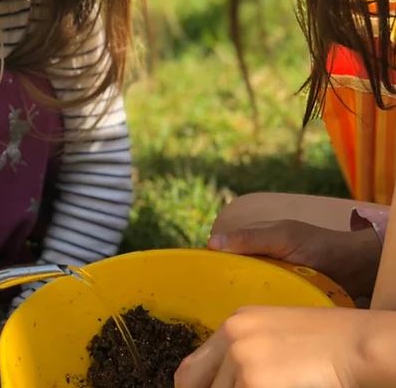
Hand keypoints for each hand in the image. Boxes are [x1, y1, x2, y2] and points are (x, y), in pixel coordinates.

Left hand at [174, 306, 395, 387]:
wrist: (358, 345)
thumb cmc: (329, 343)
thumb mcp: (276, 336)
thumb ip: (245, 356)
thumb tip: (230, 382)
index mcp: (234, 324)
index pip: (190, 370)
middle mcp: (231, 338)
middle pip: (192, 385)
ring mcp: (241, 360)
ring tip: (271, 385)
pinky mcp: (255, 383)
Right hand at [207, 219, 380, 297]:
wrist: (356, 267)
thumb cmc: (319, 245)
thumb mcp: (282, 237)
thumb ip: (250, 238)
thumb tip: (211, 243)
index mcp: (254, 240)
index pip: (222, 250)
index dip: (210, 262)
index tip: (197, 278)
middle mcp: (258, 260)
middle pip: (231, 273)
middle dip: (223, 284)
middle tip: (212, 301)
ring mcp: (270, 280)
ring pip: (244, 290)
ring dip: (239, 298)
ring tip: (229, 311)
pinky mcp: (281, 298)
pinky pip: (261, 304)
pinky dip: (256, 309)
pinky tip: (250, 316)